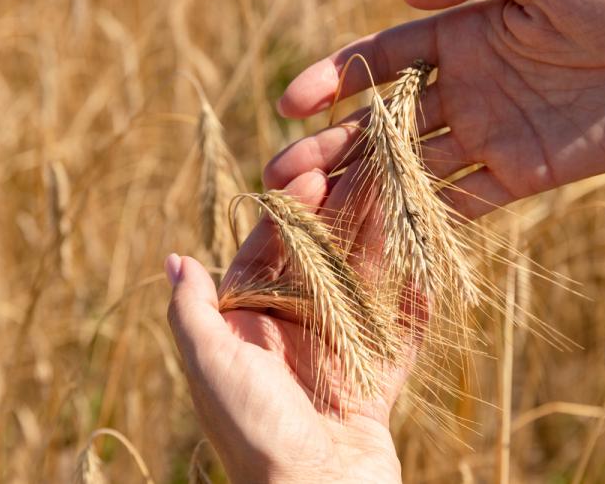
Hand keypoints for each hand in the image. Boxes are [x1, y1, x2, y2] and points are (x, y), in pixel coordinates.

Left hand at [166, 171, 405, 483]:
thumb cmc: (252, 430)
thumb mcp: (211, 364)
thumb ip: (192, 312)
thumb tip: (176, 258)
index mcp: (249, 326)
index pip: (268, 253)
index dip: (288, 215)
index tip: (314, 178)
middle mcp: (291, 335)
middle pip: (320, 261)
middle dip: (341, 218)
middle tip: (366, 173)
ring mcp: (336, 355)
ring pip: (363, 287)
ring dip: (382, 245)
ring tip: (401, 200)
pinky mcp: (374, 381)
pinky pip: (398, 337)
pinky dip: (413, 308)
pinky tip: (428, 268)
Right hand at [265, 0, 604, 218]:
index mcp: (459, 37)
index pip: (378, 64)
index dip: (332, 82)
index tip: (288, 106)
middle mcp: (463, 89)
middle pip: (381, 124)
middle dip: (329, 147)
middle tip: (278, 174)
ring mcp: (487, 134)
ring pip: (411, 168)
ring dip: (363, 189)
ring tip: (312, 213)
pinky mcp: (518, 173)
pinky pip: (464, 202)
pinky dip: (425, 221)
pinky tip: (380, 240)